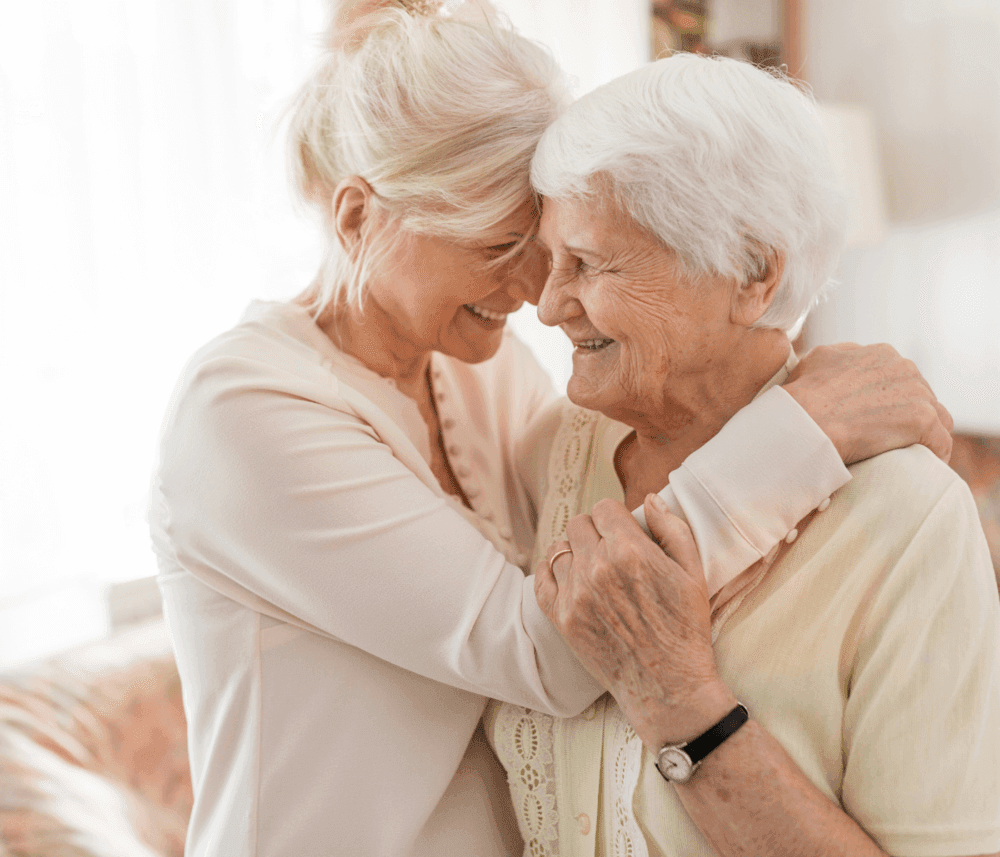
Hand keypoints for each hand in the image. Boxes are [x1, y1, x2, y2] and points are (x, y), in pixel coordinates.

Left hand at [535, 495, 735, 749]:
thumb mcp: (693, 573)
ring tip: (592, 566)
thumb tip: (649, 499)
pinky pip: (541, 578)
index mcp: (630, 550)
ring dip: (575, 551)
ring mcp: (575, 593)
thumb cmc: (685, 629)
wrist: (667, 687)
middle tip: (609, 548)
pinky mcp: (561, 618)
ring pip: (560, 549)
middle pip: (578, 524)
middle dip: (595, 531)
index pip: (604, 508)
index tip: (623, 530)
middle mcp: (597, 567)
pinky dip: (552, 572)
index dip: (615, 517)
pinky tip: (569, 577)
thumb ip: (672, 529)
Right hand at [784, 343, 953, 464]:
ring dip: (925, 435)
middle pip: (921, 396)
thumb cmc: (801, 396)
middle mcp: (903, 367)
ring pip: (937, 417)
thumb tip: (840, 364)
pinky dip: (934, 454)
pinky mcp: (923, 420)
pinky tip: (923, 466)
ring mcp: (916, 393)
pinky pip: (941, 441)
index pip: (900, 378)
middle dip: (908, 416)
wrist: (804, 421)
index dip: (891, 400)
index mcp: (881, 354)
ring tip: (909, 454)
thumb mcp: (815, 361)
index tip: (879, 418)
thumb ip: (837, 358)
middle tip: (891, 440)